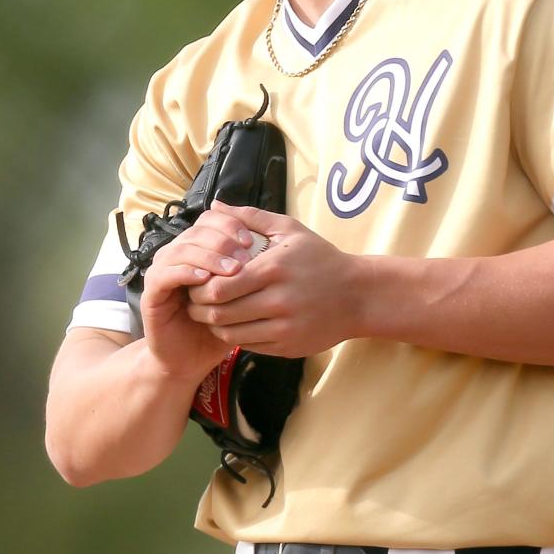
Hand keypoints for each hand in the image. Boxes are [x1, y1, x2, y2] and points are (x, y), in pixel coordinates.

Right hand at [138, 205, 268, 379]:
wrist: (192, 359)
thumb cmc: (221, 325)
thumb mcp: (242, 294)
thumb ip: (250, 267)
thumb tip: (270, 239)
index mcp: (198, 249)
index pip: (210, 220)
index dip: (230, 224)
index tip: (252, 240)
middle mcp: (177, 256)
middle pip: (196, 231)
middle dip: (223, 240)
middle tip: (246, 255)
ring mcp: (162, 272)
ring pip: (181, 249)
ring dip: (208, 255)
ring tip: (232, 269)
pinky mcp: (151, 293)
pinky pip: (164, 274)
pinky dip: (184, 272)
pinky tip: (205, 279)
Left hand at [186, 201, 363, 356]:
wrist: (358, 296)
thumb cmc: (321, 258)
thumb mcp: (290, 230)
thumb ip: (250, 217)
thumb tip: (215, 207)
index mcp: (274, 269)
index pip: (219, 286)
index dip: (200, 287)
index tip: (196, 281)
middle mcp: (279, 301)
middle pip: (220, 313)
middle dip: (199, 308)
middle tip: (194, 301)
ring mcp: (284, 328)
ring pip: (230, 334)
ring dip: (214, 325)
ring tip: (211, 314)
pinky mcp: (288, 347)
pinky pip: (248, 346)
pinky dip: (235, 336)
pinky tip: (235, 324)